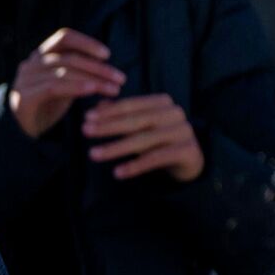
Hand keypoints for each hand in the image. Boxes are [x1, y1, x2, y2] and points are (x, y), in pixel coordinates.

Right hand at [9, 28, 125, 137]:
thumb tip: (109, 71)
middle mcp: (32, 64)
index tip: (107, 55)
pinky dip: (75, 87)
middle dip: (98, 68)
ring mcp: (26, 80)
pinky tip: (92, 91)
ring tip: (113, 90)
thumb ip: (79, 74)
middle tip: (120, 79)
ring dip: (93, 79)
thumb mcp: (64, 86)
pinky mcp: (25, 97)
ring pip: (64, 71)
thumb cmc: (46, 106)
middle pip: (70, 57)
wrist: (19, 132)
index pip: (64, 38)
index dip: (86, 43)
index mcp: (41, 56)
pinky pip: (54, 87)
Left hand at [84, 94, 204, 181]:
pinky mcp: (188, 151)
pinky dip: (135, 166)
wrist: (190, 159)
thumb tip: (97, 106)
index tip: (86, 118)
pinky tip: (117, 173)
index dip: (108, 111)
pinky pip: (156, 158)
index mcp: (162, 102)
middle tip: (84, 131)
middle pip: (135, 121)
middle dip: (108, 126)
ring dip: (116, 148)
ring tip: (93, 154)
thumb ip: (121, 114)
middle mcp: (174, 113)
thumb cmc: (160, 138)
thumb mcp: (140, 125)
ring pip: (144, 140)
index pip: (131, 105)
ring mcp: (183, 131)